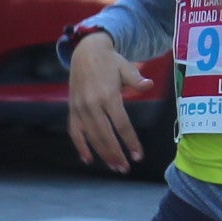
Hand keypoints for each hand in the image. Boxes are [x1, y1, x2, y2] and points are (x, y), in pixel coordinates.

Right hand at [66, 29, 151, 169]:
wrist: (85, 52)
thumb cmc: (110, 61)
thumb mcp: (126, 67)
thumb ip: (137, 80)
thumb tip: (149, 85)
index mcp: (108, 95)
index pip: (121, 125)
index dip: (130, 142)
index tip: (137, 155)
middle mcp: (92, 104)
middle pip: (105, 135)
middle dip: (116, 154)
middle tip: (124, 168)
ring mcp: (80, 108)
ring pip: (91, 136)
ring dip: (102, 153)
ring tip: (113, 166)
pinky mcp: (72, 109)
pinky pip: (75, 131)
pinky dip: (80, 146)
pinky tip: (88, 159)